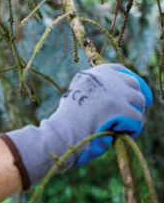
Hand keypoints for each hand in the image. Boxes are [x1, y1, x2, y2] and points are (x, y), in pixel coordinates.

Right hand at [0, 63, 152, 187]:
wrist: (63, 133)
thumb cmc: (68, 120)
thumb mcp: (79, 94)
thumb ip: (97, 88)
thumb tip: (121, 90)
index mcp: (92, 74)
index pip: (118, 69)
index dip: (127, 80)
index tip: (130, 92)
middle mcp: (104, 78)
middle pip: (133, 83)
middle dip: (134, 99)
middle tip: (130, 113)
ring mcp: (114, 92)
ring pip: (139, 101)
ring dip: (134, 114)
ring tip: (122, 126)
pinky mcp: (122, 108)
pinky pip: (138, 119)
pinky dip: (132, 129)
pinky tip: (118, 134)